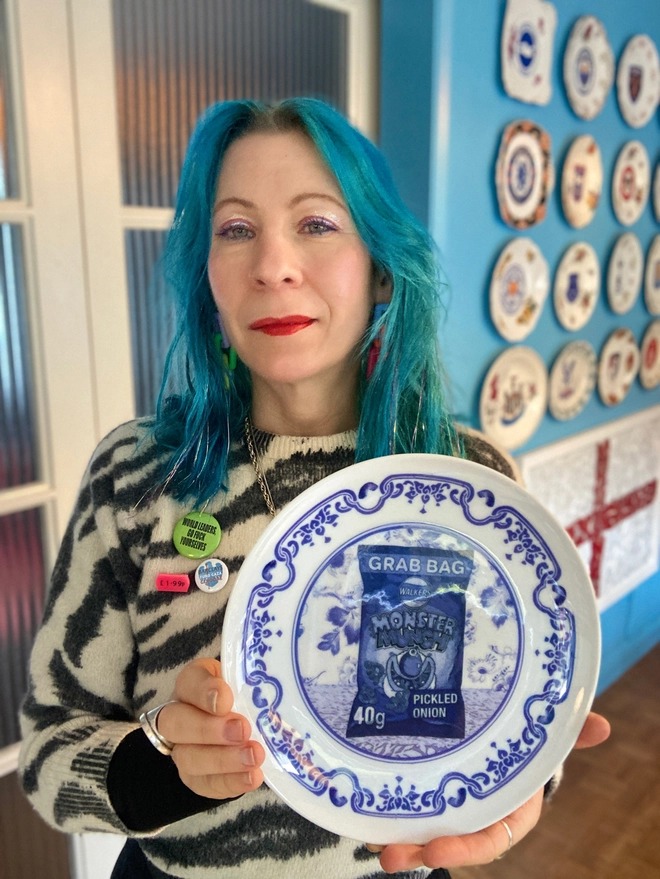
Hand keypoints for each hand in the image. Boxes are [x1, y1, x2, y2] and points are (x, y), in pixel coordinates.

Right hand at [156, 658, 264, 798]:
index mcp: (192, 682)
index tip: (225, 700)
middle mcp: (179, 715)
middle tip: (243, 730)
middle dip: (209, 729)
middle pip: (176, 723)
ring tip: (254, 757)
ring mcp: (183, 749)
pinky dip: (231, 782)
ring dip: (223, 760)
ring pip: (188, 758)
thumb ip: (251, 682)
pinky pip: (205, 784)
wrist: (249, 724)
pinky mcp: (195, 777)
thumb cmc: (247, 694)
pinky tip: (252, 776)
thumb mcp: (247, 679)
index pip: (188, 682)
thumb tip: (270, 688)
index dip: (203, 692)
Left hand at [367, 711, 609, 872]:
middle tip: (389, 853)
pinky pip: (404, 802)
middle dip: (419, 849)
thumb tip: (602, 726)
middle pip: (447, 839)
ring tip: (367, 838)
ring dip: (394, 834)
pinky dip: (382, 808)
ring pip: (420, 826)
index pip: (489, 839)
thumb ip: (568, 733)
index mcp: (509, 809)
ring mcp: (447, 801)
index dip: (464, 848)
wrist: (504, 730)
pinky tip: (358, 807)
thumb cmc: (525, 741)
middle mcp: (475, 812)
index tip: (436, 849)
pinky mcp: (424, 785)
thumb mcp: (545, 736)